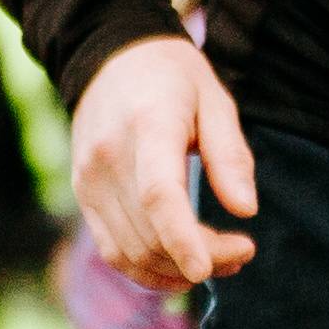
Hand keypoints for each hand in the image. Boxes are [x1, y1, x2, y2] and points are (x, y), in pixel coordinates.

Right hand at [71, 33, 251, 291]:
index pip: (158, 194)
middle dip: (201, 257)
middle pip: (149, 232)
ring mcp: (89, 179)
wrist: (110, 58)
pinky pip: (112, 251)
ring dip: (176, 269)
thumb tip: (245, 210)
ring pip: (130, 251)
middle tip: (243, 251)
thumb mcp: (215, 100)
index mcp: (147, 125)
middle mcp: (108, 157)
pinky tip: (181, 268)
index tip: (209, 269)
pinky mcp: (83, 195)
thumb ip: (230, 155)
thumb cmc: (173, 78)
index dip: (182, 238)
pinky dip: (147, 270)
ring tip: (221, 261)